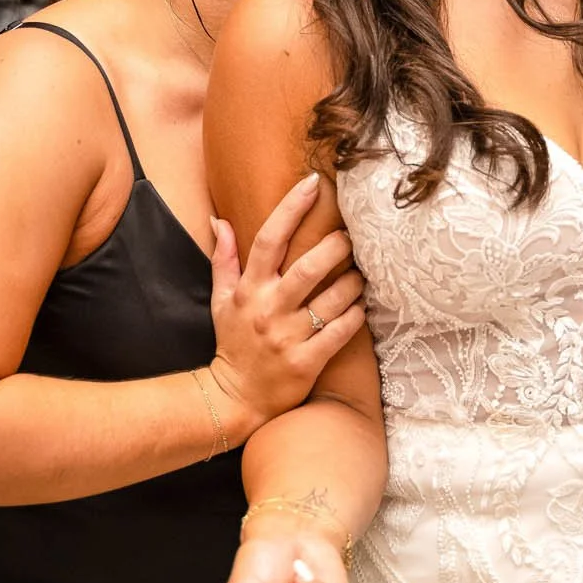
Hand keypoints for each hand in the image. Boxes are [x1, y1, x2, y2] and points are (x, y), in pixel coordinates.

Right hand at [206, 175, 365, 436]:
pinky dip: (355, 317)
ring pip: (330, 300)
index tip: (314, 184)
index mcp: (248, 290)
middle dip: (334, 247)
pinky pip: (339, 333)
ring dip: (352, 282)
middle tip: (352, 237)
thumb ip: (224, 260)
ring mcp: (287, 337)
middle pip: (307, 269)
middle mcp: (268, 310)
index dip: (291, 208)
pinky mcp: (306, 363)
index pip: (268, 239)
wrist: (234, 399)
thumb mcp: (221, 301)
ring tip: (362, 273)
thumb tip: (219, 220)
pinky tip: (362, 307)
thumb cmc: (233, 344)